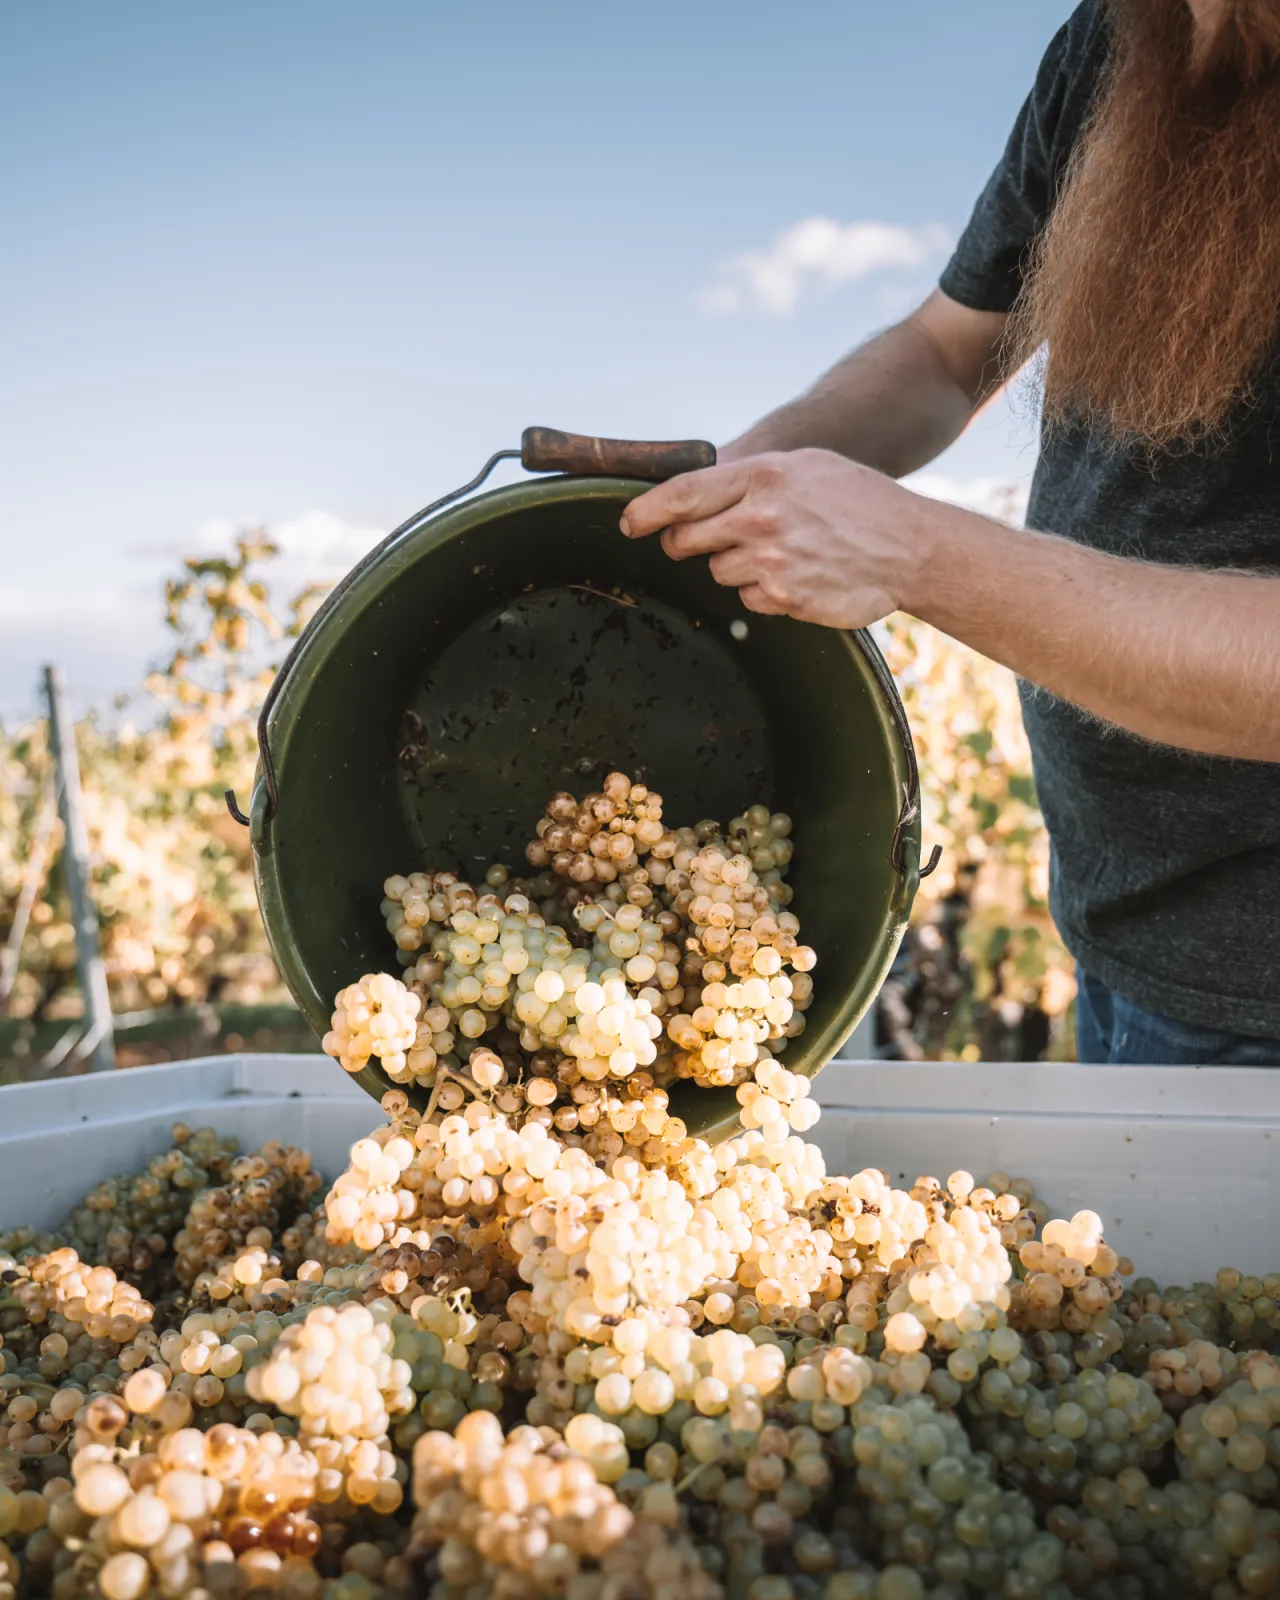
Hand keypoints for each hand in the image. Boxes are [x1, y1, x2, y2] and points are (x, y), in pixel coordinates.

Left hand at [619, 448, 932, 628]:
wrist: (911, 547)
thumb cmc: (859, 500)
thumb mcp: (806, 467)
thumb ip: (751, 477)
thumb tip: (697, 494)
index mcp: (763, 476)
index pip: (682, 494)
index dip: (646, 511)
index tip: (627, 522)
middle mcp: (761, 517)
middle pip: (687, 538)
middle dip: (683, 542)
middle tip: (694, 541)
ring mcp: (771, 560)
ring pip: (717, 570)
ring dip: (735, 565)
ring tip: (778, 551)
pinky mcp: (783, 596)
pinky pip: (748, 598)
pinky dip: (763, 591)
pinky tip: (796, 575)